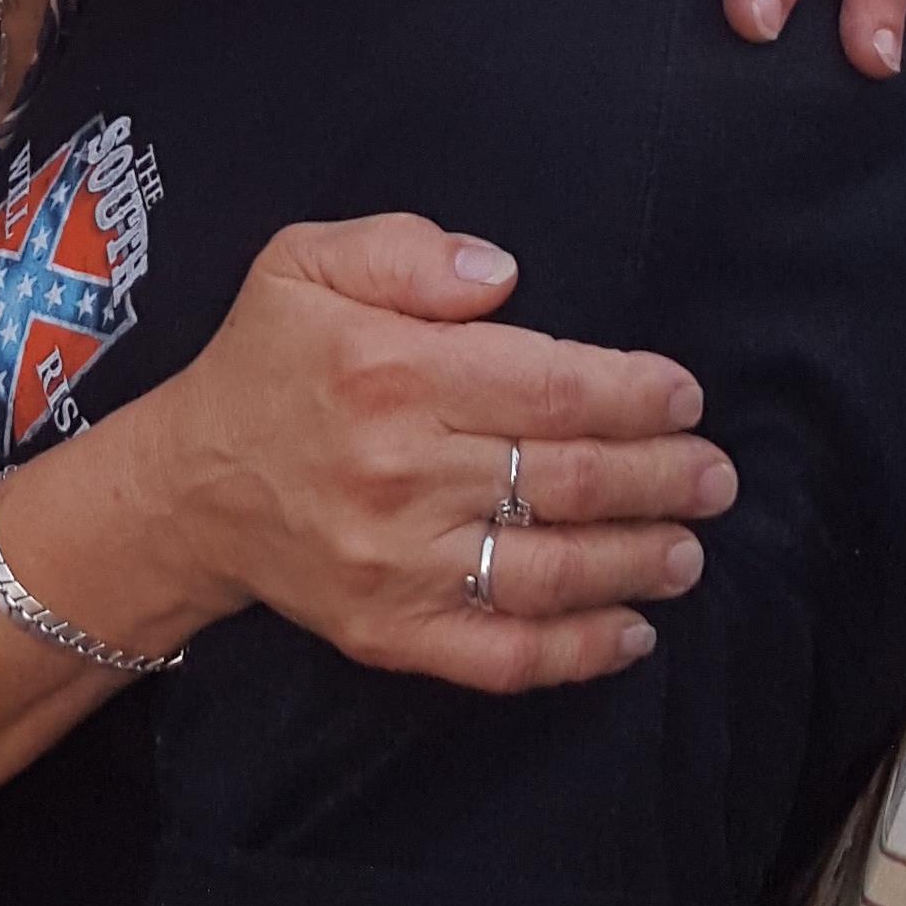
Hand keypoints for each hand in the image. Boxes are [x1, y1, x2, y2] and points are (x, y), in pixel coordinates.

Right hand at [156, 213, 737, 692]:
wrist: (189, 488)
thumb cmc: (266, 364)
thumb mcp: (305, 264)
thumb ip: (406, 252)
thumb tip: (502, 275)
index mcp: (391, 373)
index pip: (548, 386)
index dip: (634, 392)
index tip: (685, 396)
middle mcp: (401, 472)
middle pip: (567, 478)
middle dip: (662, 477)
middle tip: (715, 476)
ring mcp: (398, 565)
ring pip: (551, 570)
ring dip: (639, 561)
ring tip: (690, 549)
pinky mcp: (391, 633)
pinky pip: (503, 653)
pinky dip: (579, 651)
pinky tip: (633, 633)